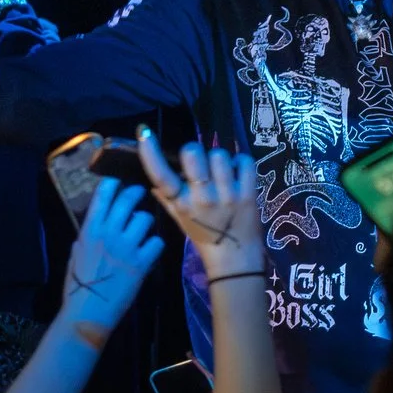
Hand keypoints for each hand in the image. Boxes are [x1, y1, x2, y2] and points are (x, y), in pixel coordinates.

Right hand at [59, 177, 165, 331]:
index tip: (118, 183)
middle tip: (138, 196)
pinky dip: (155, 245)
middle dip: (135, 194)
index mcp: (90, 229)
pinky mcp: (142, 262)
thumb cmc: (77, 285)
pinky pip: (157, 242)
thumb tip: (98, 222)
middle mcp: (109, 232)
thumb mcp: (76, 253)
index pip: (104, 194)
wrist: (88, 311)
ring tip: (142, 229)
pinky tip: (149, 250)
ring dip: (145, 221)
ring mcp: (127, 246)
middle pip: (129, 199)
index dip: (113, 184)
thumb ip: (88, 234)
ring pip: (145, 218)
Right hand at [137, 128, 263, 276]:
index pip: (161, 176)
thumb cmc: (204, 237)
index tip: (143, 133)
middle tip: (199, 162)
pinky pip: (244, 161)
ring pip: (219, 155)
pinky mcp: (248, 193)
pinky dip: (241, 162)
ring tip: (222, 172)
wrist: (235, 259)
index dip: (150, 153)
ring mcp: (227, 195)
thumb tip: (152, 182)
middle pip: (193, 153)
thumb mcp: (180, 220)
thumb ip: (166, 199)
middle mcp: (202, 197)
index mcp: (182, 203)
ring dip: (220, 159)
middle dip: (194, 152)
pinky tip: (238, 173)